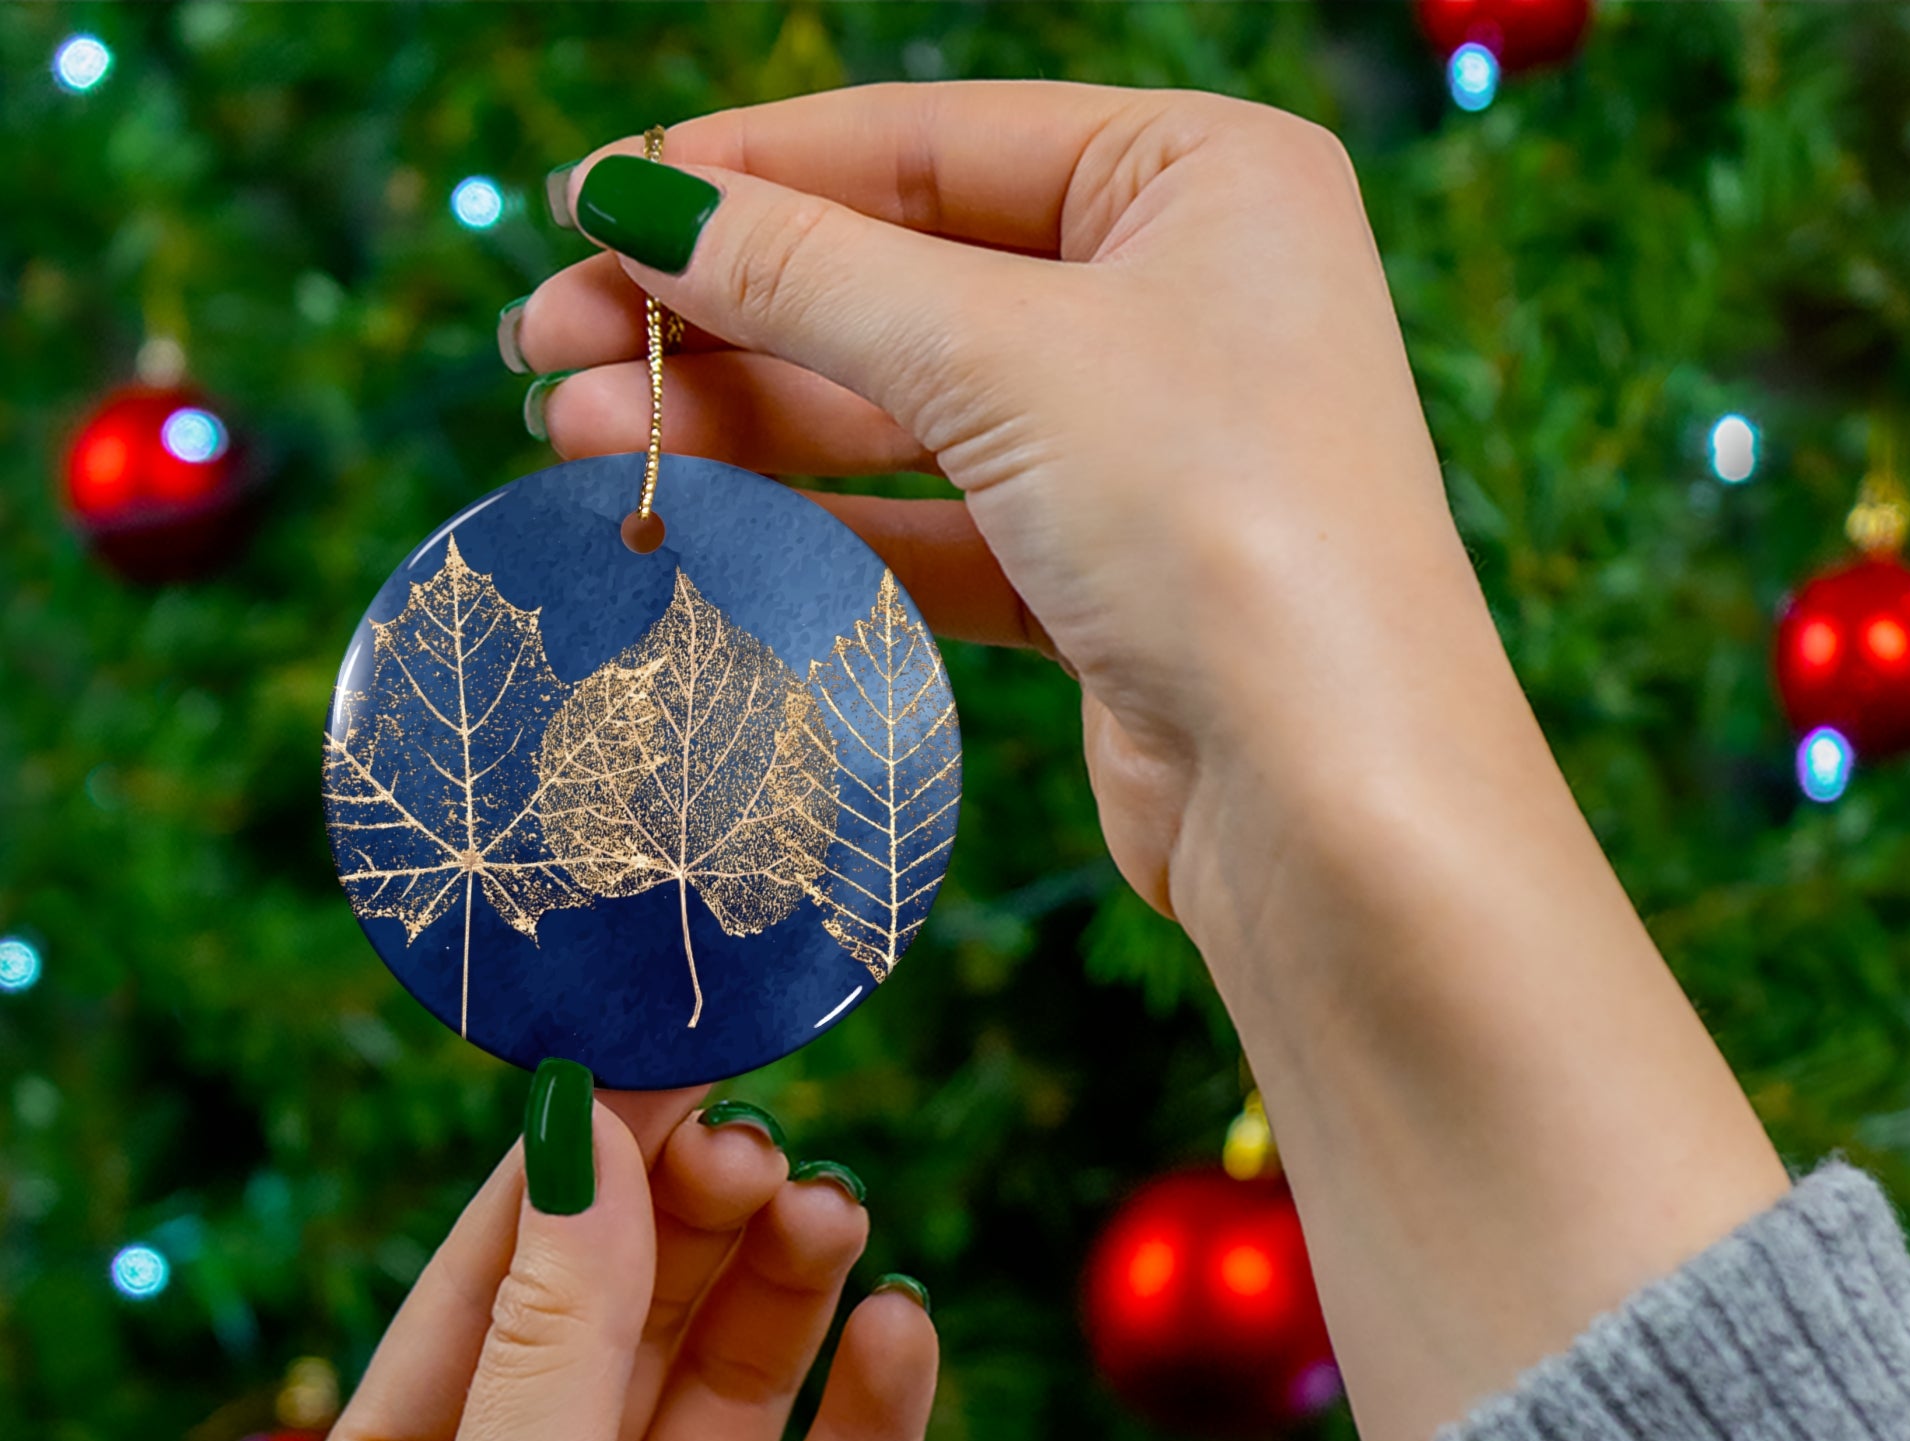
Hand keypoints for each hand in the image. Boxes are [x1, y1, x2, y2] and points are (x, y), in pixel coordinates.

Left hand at [286, 1087, 936, 1440]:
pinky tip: (901, 1333)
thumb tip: (584, 1136)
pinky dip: (874, 1410)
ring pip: (739, 1385)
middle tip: (763, 1143)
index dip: (581, 1161)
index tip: (665, 1052)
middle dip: (694, 1220)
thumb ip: (554, 1343)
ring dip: (787, 1292)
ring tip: (835, 1215)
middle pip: (633, 1314)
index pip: (501, 1276)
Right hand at [514, 80, 1460, 924]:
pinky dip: (822, 525)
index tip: (587, 200)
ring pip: (907, 414)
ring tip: (581, 435)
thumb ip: (809, 275)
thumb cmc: (1217, 520)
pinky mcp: (1108, 582)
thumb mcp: (1001, 356)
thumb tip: (635, 199)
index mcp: (1200, 177)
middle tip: (545, 342)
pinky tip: (695, 520)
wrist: (1331, 796)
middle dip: (721, 312)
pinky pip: (937, 528)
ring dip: (746, 424)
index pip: (928, 143)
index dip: (747, 171)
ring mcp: (1145, 448)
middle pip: (903, 279)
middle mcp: (1182, 300)